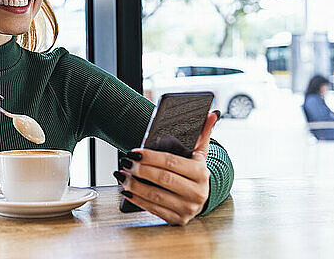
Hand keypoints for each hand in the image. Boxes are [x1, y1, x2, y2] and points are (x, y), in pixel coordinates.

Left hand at [115, 111, 219, 225]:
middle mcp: (197, 193)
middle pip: (163, 179)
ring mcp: (188, 209)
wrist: (198, 197)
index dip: (151, 157)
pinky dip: (137, 199)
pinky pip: (153, 209)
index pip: (172, 162)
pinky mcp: (178, 220)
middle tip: (125, 161)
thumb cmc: (193, 171)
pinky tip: (126, 190)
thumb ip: (203, 133)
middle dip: (140, 170)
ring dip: (134, 185)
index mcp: (202, 173)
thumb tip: (211, 113)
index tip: (135, 151)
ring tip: (122, 175)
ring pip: (155, 196)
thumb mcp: (199, 153)